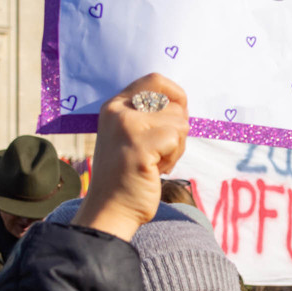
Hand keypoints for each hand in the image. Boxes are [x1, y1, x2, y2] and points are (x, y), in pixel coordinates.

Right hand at [74, 73, 189, 240]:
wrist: (110, 210)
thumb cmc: (127, 176)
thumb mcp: (130, 135)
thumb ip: (148, 116)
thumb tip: (181, 103)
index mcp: (114, 106)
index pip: (155, 80)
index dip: (175, 95)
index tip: (178, 116)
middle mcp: (118, 111)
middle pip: (174, 104)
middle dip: (178, 129)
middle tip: (161, 151)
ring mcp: (128, 126)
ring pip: (180, 123)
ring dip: (176, 147)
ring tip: (155, 162)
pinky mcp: (140, 145)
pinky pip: (177, 140)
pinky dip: (173, 157)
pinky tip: (156, 170)